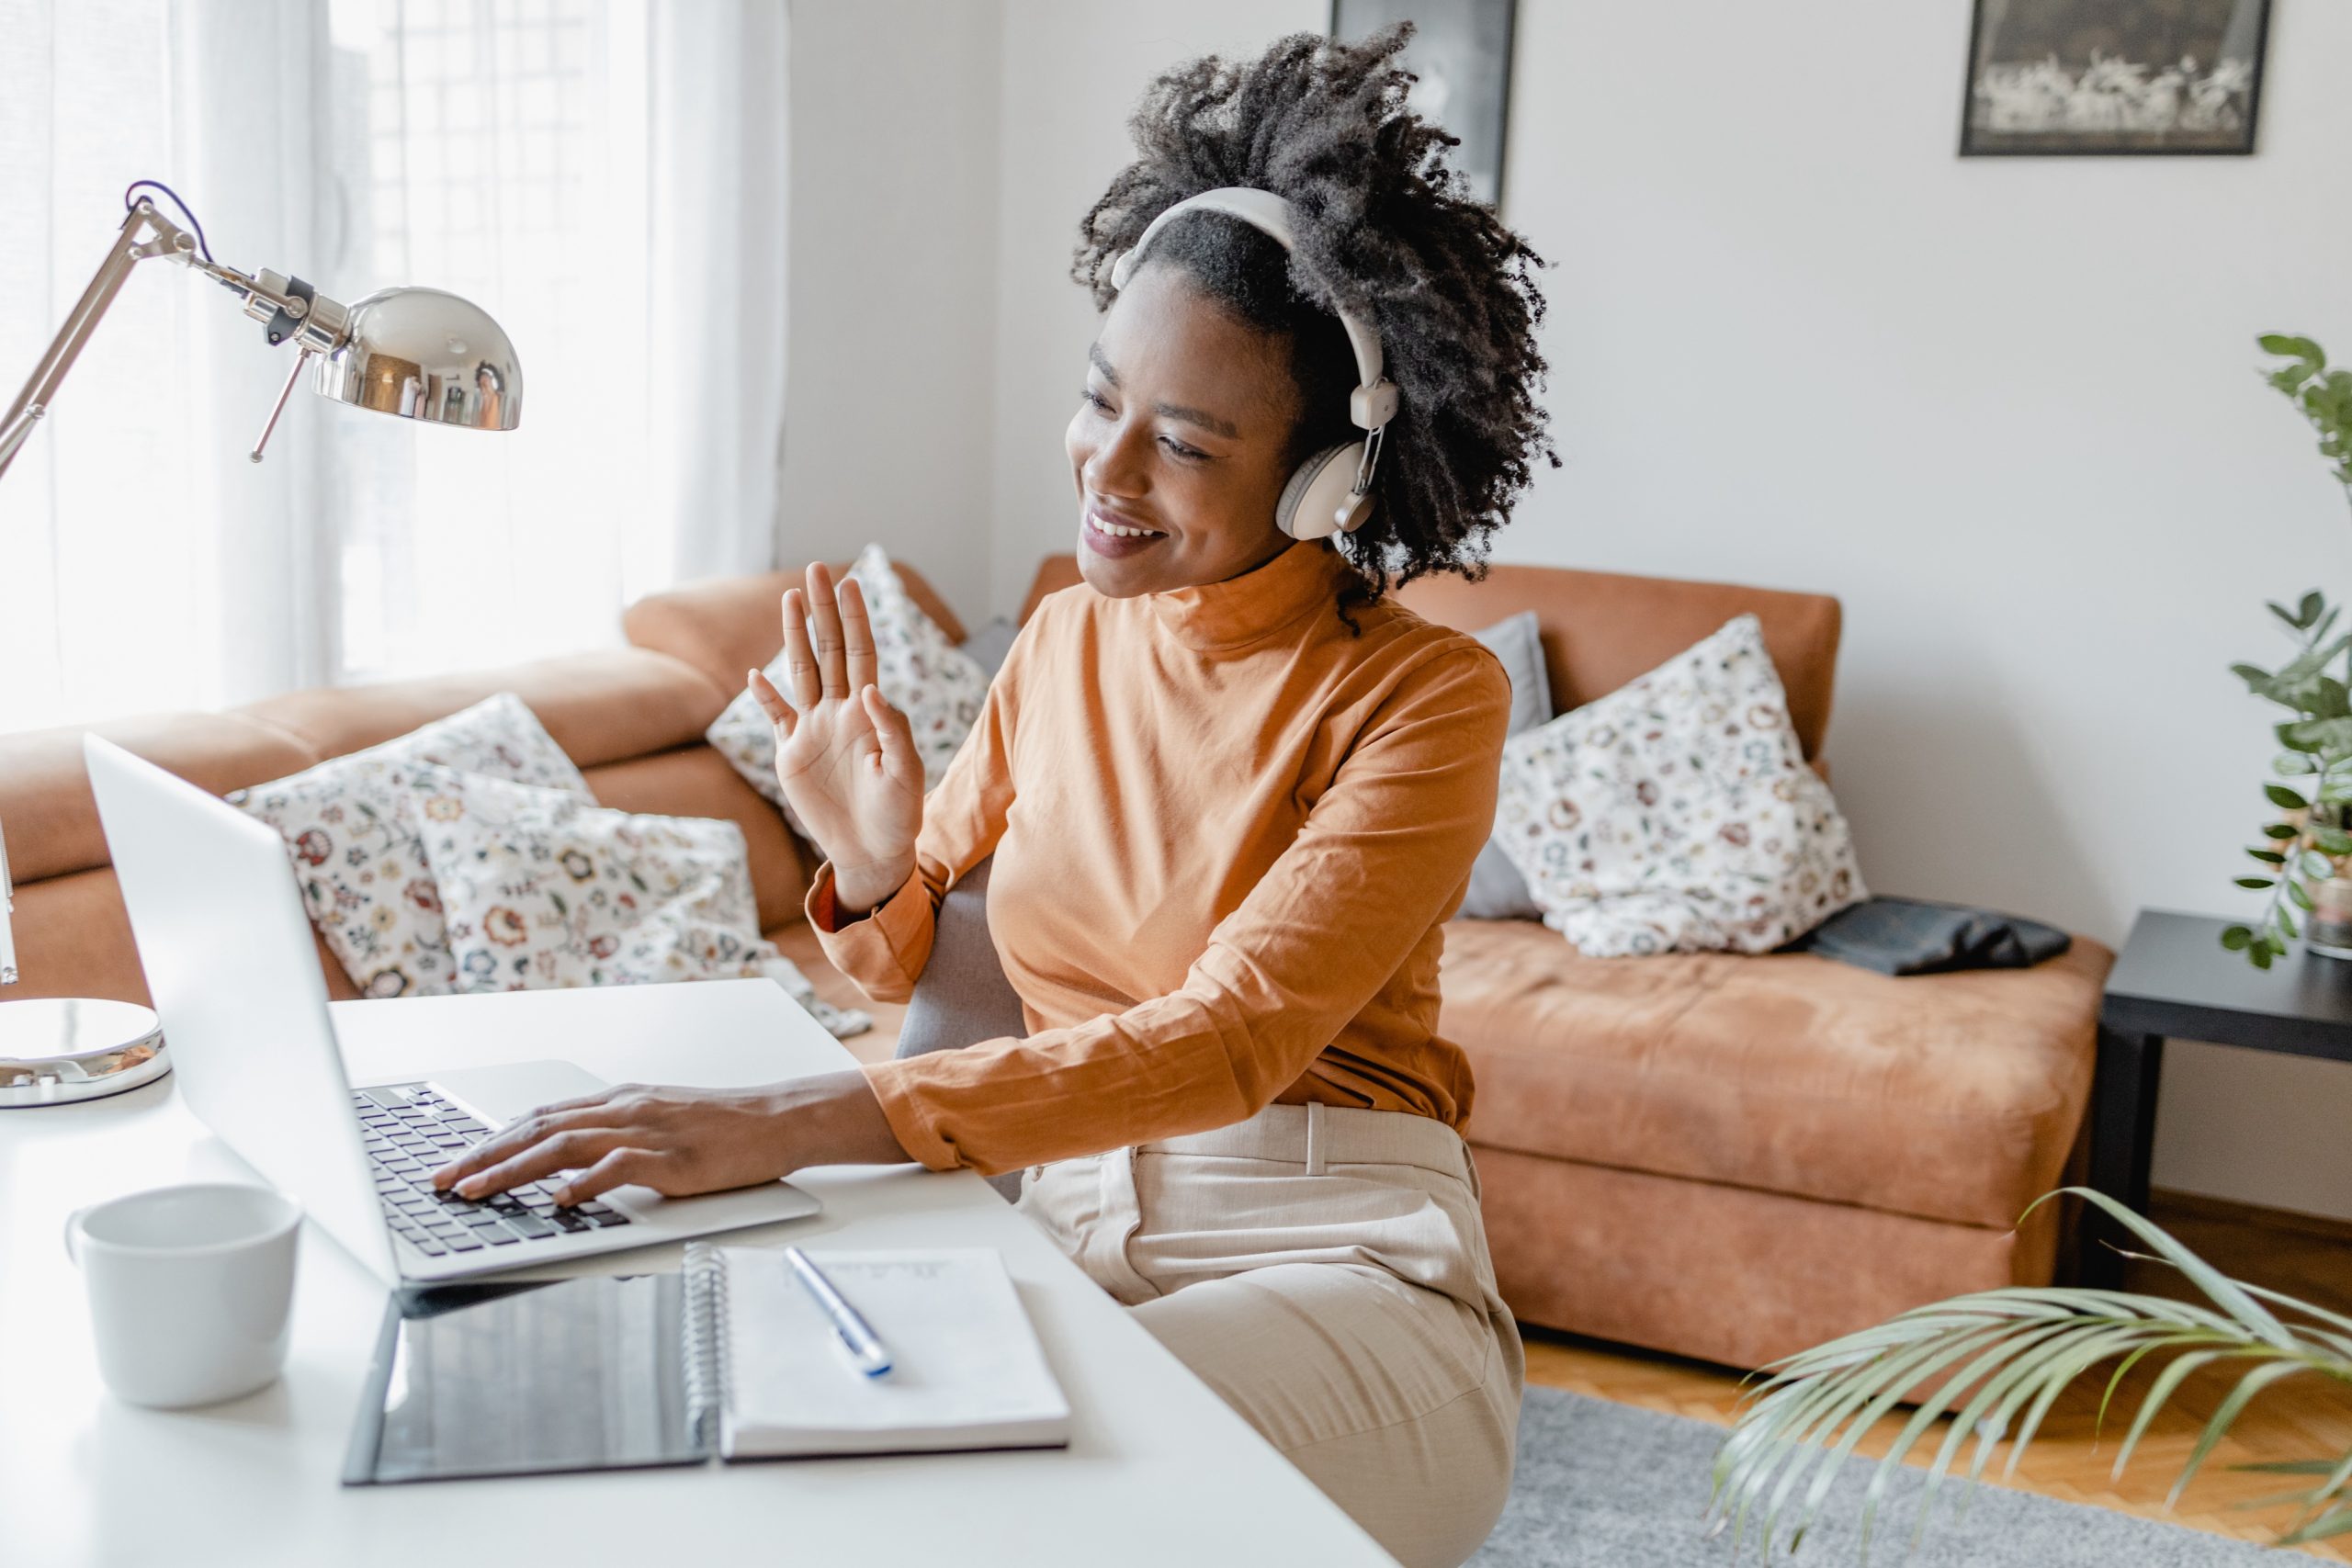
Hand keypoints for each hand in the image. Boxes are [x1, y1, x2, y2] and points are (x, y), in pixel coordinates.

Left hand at [428, 1070, 908, 1203]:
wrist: (781, 1118)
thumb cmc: (726, 1128)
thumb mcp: (661, 1123)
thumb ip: (617, 1138)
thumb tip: (568, 1167)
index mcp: (619, 1101)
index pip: (541, 1118)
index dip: (493, 1141)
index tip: (456, 1164)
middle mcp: (625, 1108)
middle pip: (539, 1128)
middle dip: (484, 1156)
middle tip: (442, 1182)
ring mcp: (648, 1130)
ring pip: (564, 1144)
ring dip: (514, 1169)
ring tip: (477, 1191)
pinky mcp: (674, 1158)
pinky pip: (620, 1167)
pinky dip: (585, 1183)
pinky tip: (559, 1200)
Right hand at [749, 562, 923, 914]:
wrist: (873, 851)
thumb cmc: (899, 814)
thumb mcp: (906, 773)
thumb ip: (892, 730)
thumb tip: (870, 688)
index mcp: (869, 712)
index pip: (862, 653)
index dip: (856, 619)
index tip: (850, 582)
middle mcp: (840, 712)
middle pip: (829, 650)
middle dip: (822, 610)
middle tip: (815, 569)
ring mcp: (813, 730)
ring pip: (801, 672)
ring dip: (794, 637)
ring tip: (789, 599)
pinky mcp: (791, 755)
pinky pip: (776, 718)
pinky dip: (764, 697)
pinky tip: (755, 674)